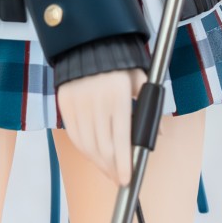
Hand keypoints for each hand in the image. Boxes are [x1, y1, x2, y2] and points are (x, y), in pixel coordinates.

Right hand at [56, 66, 146, 187]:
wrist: (89, 44)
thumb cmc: (119, 63)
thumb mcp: (139, 80)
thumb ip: (148, 107)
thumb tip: (156, 133)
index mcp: (117, 96)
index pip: (120, 139)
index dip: (123, 163)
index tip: (127, 178)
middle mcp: (96, 102)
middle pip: (103, 147)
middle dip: (112, 168)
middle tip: (120, 179)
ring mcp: (78, 104)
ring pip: (87, 145)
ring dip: (98, 163)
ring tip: (108, 171)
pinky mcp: (65, 104)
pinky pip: (74, 136)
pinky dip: (84, 150)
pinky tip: (94, 156)